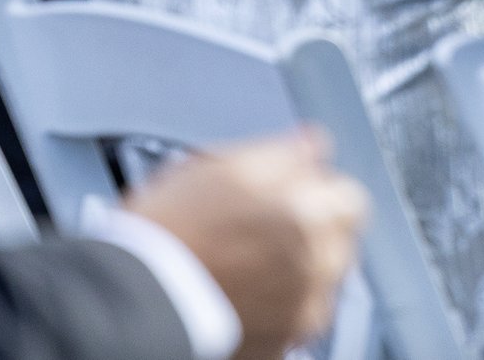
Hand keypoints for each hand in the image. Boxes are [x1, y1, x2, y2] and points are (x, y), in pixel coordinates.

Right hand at [123, 130, 367, 359]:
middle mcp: (319, 269)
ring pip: (319, 281)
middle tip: (260, 225)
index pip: (350, 197)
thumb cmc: (167, 234)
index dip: (316, 190)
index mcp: (312, 217)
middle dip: (312, 230)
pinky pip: (293, 316)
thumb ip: (283, 152)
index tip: (290, 194)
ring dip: (296, 269)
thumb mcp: (220, 166)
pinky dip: (276, 305)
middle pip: (338, 241)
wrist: (133, 300)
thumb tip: (313, 145)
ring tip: (242, 261)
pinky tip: (237, 290)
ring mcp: (302, 313)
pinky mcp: (282, 345)